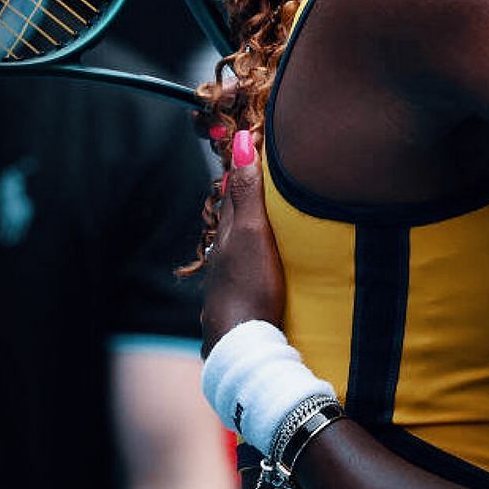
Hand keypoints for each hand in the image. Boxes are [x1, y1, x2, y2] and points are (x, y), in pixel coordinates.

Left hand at [200, 130, 285, 354]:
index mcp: (227, 238)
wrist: (243, 346)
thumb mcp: (253, 233)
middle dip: (243, 205)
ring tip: (264, 228)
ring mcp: (229, 286)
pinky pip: (245, 279)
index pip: (231, 198)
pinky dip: (253, 267)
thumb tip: (241, 141)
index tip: (251, 152)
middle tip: (257, 184)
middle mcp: (224, 260)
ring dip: (248, 239)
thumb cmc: (250, 286)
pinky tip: (262, 276)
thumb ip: (248, 192)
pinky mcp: (240, 309)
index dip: (241, 176)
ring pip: (236, 253)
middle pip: (232, 226)